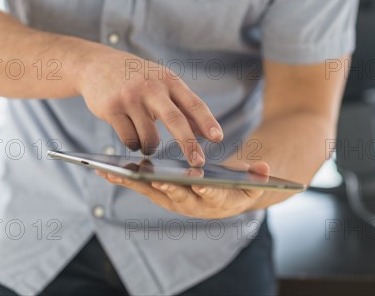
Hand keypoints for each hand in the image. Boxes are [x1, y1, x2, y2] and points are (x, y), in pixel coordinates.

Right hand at [76, 48, 222, 165]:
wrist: (96, 65)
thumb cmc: (138, 78)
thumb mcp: (162, 84)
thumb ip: (184, 107)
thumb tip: (208, 133)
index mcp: (169, 80)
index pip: (193, 103)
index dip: (207, 121)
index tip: (218, 138)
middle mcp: (151, 87)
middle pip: (175, 120)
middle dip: (188, 144)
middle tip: (198, 162)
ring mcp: (130, 98)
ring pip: (149, 137)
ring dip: (151, 147)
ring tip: (148, 142)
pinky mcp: (111, 109)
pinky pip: (129, 140)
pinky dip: (133, 144)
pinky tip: (131, 134)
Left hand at [95, 160, 269, 218]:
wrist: (227, 197)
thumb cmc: (239, 184)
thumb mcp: (252, 180)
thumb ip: (258, 175)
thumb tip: (266, 169)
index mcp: (218, 201)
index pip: (212, 196)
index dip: (207, 190)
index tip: (202, 183)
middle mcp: (193, 204)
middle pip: (178, 195)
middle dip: (166, 186)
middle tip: (154, 176)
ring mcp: (174, 200)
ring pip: (153, 191)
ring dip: (134, 183)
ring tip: (115, 171)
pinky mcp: (161, 193)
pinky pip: (141, 186)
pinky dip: (125, 179)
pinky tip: (107, 170)